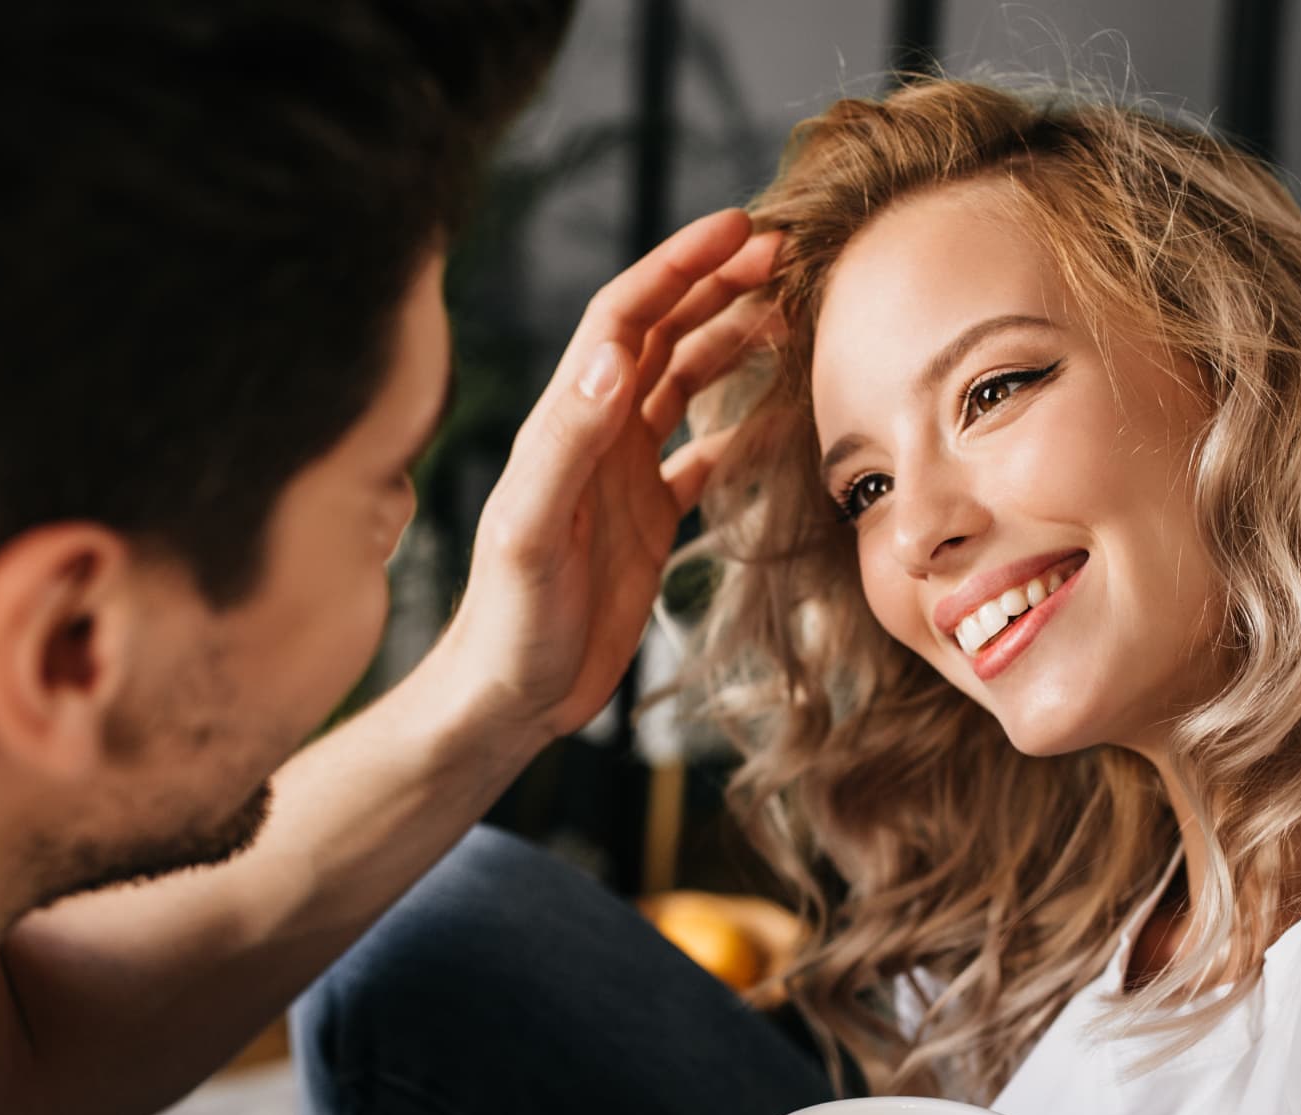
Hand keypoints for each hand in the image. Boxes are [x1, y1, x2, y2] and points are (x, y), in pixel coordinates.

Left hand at [424, 208, 780, 745]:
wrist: (508, 699)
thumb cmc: (510, 622)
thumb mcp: (529, 530)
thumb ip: (568, 442)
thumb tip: (615, 354)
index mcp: (567, 423)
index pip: (626, 317)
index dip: (680, 265)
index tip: (742, 229)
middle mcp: (595, 436)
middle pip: (661, 333)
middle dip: (716, 284)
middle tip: (785, 252)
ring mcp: (622, 476)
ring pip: (684, 383)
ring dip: (731, 341)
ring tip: (791, 312)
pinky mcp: (646, 521)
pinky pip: (702, 456)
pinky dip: (742, 427)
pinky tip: (783, 415)